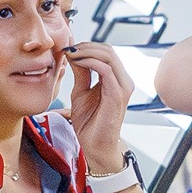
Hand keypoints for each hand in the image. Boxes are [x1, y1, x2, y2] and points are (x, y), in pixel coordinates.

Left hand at [63, 41, 134, 174]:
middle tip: (67, 49)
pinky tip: (77, 63)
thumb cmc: (90, 123)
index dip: (86, 46)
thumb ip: (81, 73)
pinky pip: (106, 69)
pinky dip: (89, 61)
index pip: (106, 52)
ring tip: (70, 54)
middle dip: (86, 46)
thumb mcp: (81, 92)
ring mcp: (122, 87)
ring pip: (108, 55)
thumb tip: (73, 54)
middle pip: (108, 50)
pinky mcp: (117, 94)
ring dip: (86, 51)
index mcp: (116, 79)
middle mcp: (123, 81)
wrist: (95, 146)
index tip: (67, 49)